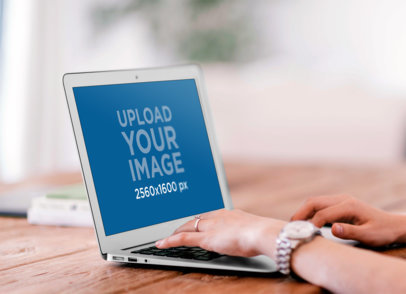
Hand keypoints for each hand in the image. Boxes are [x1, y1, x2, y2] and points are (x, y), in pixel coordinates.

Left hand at [156, 209, 285, 257]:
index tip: (195, 221)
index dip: (199, 219)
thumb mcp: (253, 230)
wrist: (262, 233)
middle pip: (196, 219)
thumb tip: (250, 235)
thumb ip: (246, 231)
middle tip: (177, 228)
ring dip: (176, 231)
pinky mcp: (205, 238)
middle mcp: (217, 216)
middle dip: (185, 224)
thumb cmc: (262, 233)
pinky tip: (161, 244)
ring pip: (187, 226)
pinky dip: (170, 241)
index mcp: (228, 213)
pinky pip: (183, 239)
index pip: (208, 214)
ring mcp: (210, 226)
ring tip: (168, 237)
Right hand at [291, 195, 405, 245]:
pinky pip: (319, 205)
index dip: (311, 223)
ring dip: (303, 211)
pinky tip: (305, 222)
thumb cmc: (381, 231)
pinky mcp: (338, 204)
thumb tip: (332, 229)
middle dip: (300, 213)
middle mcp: (342, 199)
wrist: (391, 225)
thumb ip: (350, 232)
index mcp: (349, 206)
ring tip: (294, 225)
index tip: (303, 234)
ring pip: (314, 202)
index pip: (323, 213)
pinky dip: (309, 212)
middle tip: (290, 226)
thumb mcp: (369, 235)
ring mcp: (339, 200)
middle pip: (314, 202)